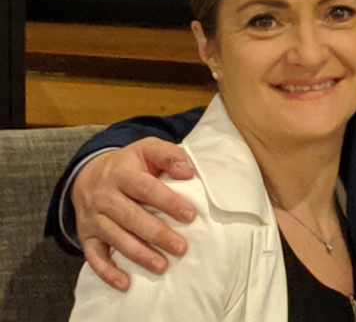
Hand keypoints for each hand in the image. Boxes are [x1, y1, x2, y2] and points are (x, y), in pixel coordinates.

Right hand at [71, 137, 196, 290]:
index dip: (169, 202)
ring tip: (162, 266)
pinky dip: (107, 272)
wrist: (88, 173)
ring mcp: (93, 218)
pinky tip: (126, 283)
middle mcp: (104, 196)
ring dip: (139, 255)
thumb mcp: (148, 149)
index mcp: (122, 173)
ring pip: (116, 238)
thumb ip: (170, 155)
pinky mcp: (86, 235)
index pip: (147, 189)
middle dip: (158, 234)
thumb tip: (188, 172)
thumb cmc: (129, 164)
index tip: (190, 216)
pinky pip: (94, 256)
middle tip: (181, 248)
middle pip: (132, 217)